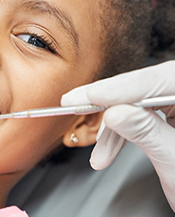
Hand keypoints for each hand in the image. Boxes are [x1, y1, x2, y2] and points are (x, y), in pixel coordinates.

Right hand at [61, 61, 174, 210]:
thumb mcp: (174, 160)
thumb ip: (146, 132)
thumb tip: (115, 112)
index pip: (158, 80)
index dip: (119, 88)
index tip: (89, 95)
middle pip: (144, 87)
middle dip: (108, 102)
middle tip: (75, 103)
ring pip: (138, 103)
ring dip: (113, 128)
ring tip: (99, 151)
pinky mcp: (172, 115)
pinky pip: (140, 115)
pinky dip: (121, 134)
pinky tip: (108, 149)